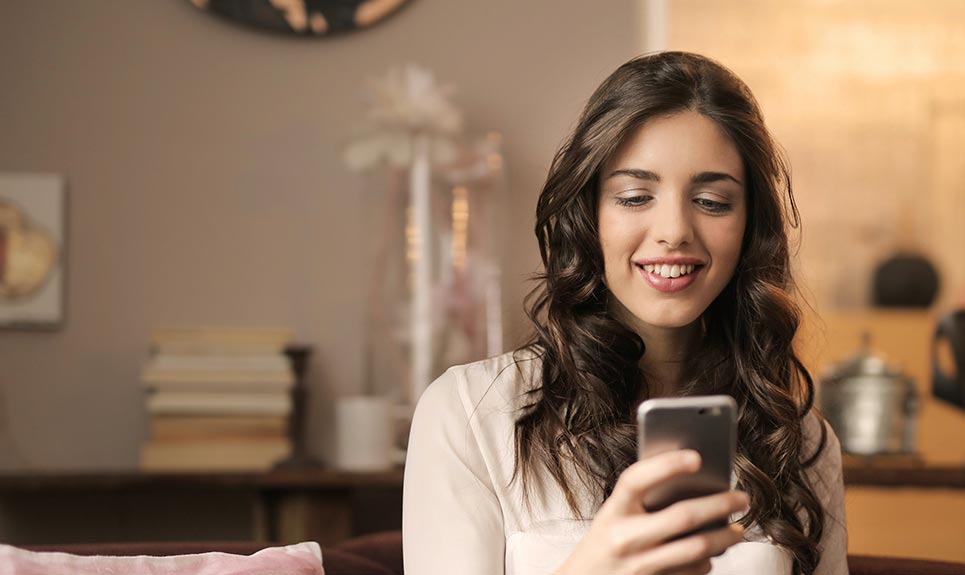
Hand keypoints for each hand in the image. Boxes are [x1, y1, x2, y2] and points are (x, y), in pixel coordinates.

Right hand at [555, 450, 748, 574]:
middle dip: (720, 504)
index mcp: (612, 512)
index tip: (696, 456)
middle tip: (742, 497)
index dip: (666, 464)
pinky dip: (707, 561)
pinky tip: (712, 554)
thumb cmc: (604, 543)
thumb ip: (642, 499)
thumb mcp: (612, 516)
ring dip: (725, 537)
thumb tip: (691, 481)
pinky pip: (693, 572)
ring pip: (697, 549)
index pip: (637, 479)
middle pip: (683, 516)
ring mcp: (641, 566)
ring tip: (738, 529)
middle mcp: (625, 538)